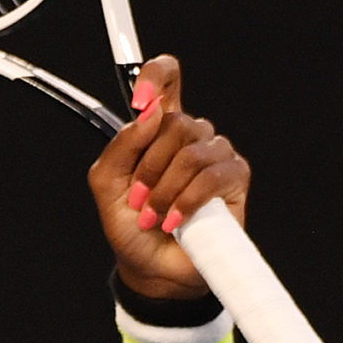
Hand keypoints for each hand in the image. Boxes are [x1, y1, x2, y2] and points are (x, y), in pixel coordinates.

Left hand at [86, 55, 251, 302]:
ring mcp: (214, 154)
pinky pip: (213, 175)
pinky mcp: (234, 178)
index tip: (140, 97)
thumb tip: (148, 113)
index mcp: (156, 130)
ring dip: (166, 189)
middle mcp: (189, 136)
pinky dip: (188, 200)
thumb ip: (120, 147)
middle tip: (138, 199)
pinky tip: (175, 221)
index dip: (157, 75)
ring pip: (192, 151)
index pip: (167, 80)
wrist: (152, 268)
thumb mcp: (107, 186)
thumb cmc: (131, 227)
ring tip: (154, 216)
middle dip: (149, 166)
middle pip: (176, 122)